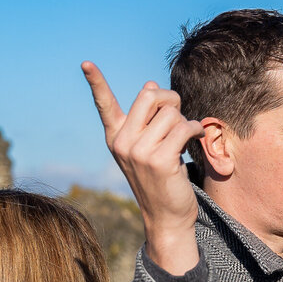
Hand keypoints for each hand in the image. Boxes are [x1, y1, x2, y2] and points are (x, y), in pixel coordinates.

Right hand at [82, 61, 203, 274]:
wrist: (166, 218)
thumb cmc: (161, 180)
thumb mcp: (148, 148)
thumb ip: (147, 119)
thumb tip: (151, 84)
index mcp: (116, 137)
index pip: (104, 104)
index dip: (96, 82)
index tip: (86, 63)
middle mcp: (122, 143)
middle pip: (149, 95)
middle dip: (170, 99)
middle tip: (178, 115)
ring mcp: (138, 152)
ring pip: (171, 113)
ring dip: (184, 122)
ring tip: (183, 140)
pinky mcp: (159, 160)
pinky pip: (183, 127)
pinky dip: (195, 129)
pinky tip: (196, 138)